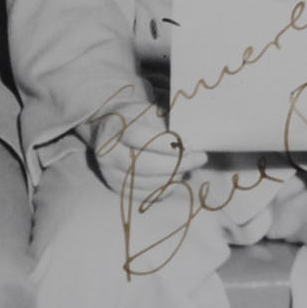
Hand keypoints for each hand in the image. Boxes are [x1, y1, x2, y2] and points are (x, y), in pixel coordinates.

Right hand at [83, 98, 205, 192]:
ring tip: (189, 166)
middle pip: (145, 165)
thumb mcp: (146, 111)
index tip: (190, 145)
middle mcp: (107, 153)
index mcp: (114, 128)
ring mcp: (110, 174)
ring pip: (147, 183)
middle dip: (177, 163)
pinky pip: (145, 195)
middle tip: (200, 158)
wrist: (106, 128)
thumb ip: (165, 124)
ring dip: (174, 176)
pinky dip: (165, 189)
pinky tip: (176, 177)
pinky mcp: (116, 188)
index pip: (139, 138)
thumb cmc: (133, 117)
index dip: (166, 144)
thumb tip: (193, 139)